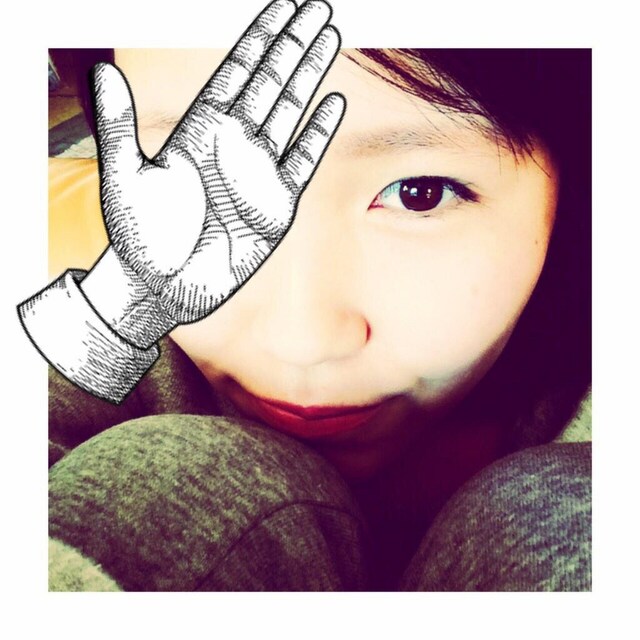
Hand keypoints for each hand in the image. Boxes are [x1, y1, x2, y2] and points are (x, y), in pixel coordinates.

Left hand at [83, 0, 344, 347]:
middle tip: (317, 6)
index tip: (282, 6)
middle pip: (271, 81)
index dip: (260, 36)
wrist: (166, 288)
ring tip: (329, 37)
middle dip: (294, 42)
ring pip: (291, 111)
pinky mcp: (278, 205)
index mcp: (200, 130)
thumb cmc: (141, 240)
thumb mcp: (123, 180)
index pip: (237, 71)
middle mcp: (233, 144)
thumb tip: (100, 73)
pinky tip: (332, 104)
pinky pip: (304, 160)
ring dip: (309, 74)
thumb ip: (119, 127)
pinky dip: (319, 132)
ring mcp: (258, 173)